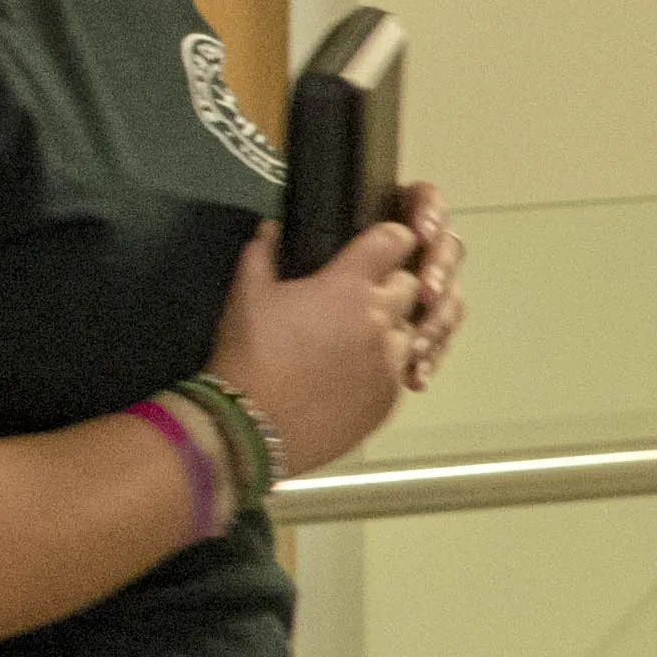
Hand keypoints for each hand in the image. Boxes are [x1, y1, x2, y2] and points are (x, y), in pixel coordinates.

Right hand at [207, 185, 452, 482]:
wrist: (253, 428)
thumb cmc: (247, 355)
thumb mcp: (245, 297)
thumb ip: (261, 254)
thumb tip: (268, 227)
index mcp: (348, 287)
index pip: (394, 241)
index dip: (392, 238)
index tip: (381, 245)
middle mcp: (381, 319)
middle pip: (411, 286)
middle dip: (392, 285)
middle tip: (358, 297)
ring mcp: (390, 362)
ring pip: (410, 331)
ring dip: (391, 329)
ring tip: (355, 342)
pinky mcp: (390, 397)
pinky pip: (399, 372)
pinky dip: (382, 368)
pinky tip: (350, 376)